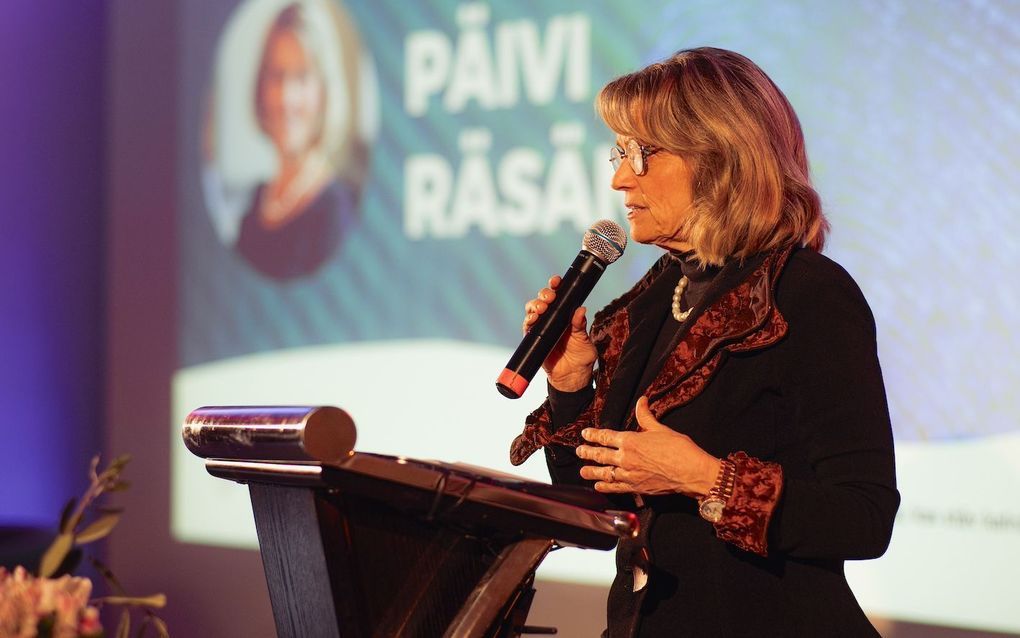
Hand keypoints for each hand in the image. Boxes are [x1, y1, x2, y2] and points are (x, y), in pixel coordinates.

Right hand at [522, 275, 596, 391]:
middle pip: (542, 299)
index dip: (555, 285)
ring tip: (541, 309)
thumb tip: (581, 309)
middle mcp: (551, 318)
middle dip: (544, 294)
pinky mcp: (533, 339)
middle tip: (550, 298)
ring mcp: (541, 328)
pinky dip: (528, 320)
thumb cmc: (581, 357)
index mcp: (565, 314)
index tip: (556, 281)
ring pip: (532, 310)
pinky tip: (533, 319)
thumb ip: (580, 326)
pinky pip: (527, 326)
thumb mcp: (584, 340)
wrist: (572, 377)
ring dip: (535, 306)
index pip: (558, 295)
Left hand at [576, 396, 721, 496]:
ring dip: (591, 472)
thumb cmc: (679, 448)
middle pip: (601, 455)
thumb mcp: (660, 428)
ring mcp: (630, 475)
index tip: (585, 434)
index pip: (606, 436)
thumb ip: (646, 416)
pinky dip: (605, 487)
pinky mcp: (636, 488)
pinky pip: (616, 488)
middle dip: (588, 452)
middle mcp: (626, 458)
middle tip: (579, 451)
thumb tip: (642, 400)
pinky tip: (598, 487)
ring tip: (582, 471)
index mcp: (630, 441)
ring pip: (604, 473)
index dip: (593, 435)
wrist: (692, 472)